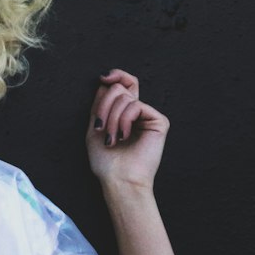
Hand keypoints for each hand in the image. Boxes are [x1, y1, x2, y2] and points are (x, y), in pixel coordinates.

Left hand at [85, 69, 168, 190]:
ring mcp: (148, 116)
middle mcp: (137, 112)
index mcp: (123, 112)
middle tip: (101, 127)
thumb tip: (107, 81)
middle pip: (120, 88)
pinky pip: (136, 105)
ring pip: (125, 97)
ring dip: (111, 118)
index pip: (122, 84)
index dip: (115, 75)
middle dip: (104, 106)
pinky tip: (124, 136)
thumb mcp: (95, 126)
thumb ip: (100, 103)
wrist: (118, 179)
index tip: (103, 77)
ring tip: (111, 138)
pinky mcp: (159, 121)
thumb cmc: (105, 160)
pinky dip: (124, 120)